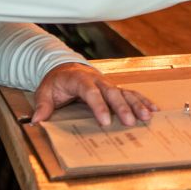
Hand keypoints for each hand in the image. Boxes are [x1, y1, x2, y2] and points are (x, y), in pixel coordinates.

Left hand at [30, 62, 158, 126]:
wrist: (66, 67)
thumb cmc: (56, 82)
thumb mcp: (45, 91)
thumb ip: (43, 105)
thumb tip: (37, 121)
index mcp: (80, 80)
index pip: (91, 92)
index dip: (99, 106)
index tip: (105, 121)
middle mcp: (98, 80)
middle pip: (112, 92)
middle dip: (122, 107)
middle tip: (131, 122)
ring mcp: (108, 83)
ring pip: (125, 92)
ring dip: (137, 104)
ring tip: (147, 116)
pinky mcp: (115, 88)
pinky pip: (131, 93)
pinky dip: (143, 100)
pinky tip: (153, 109)